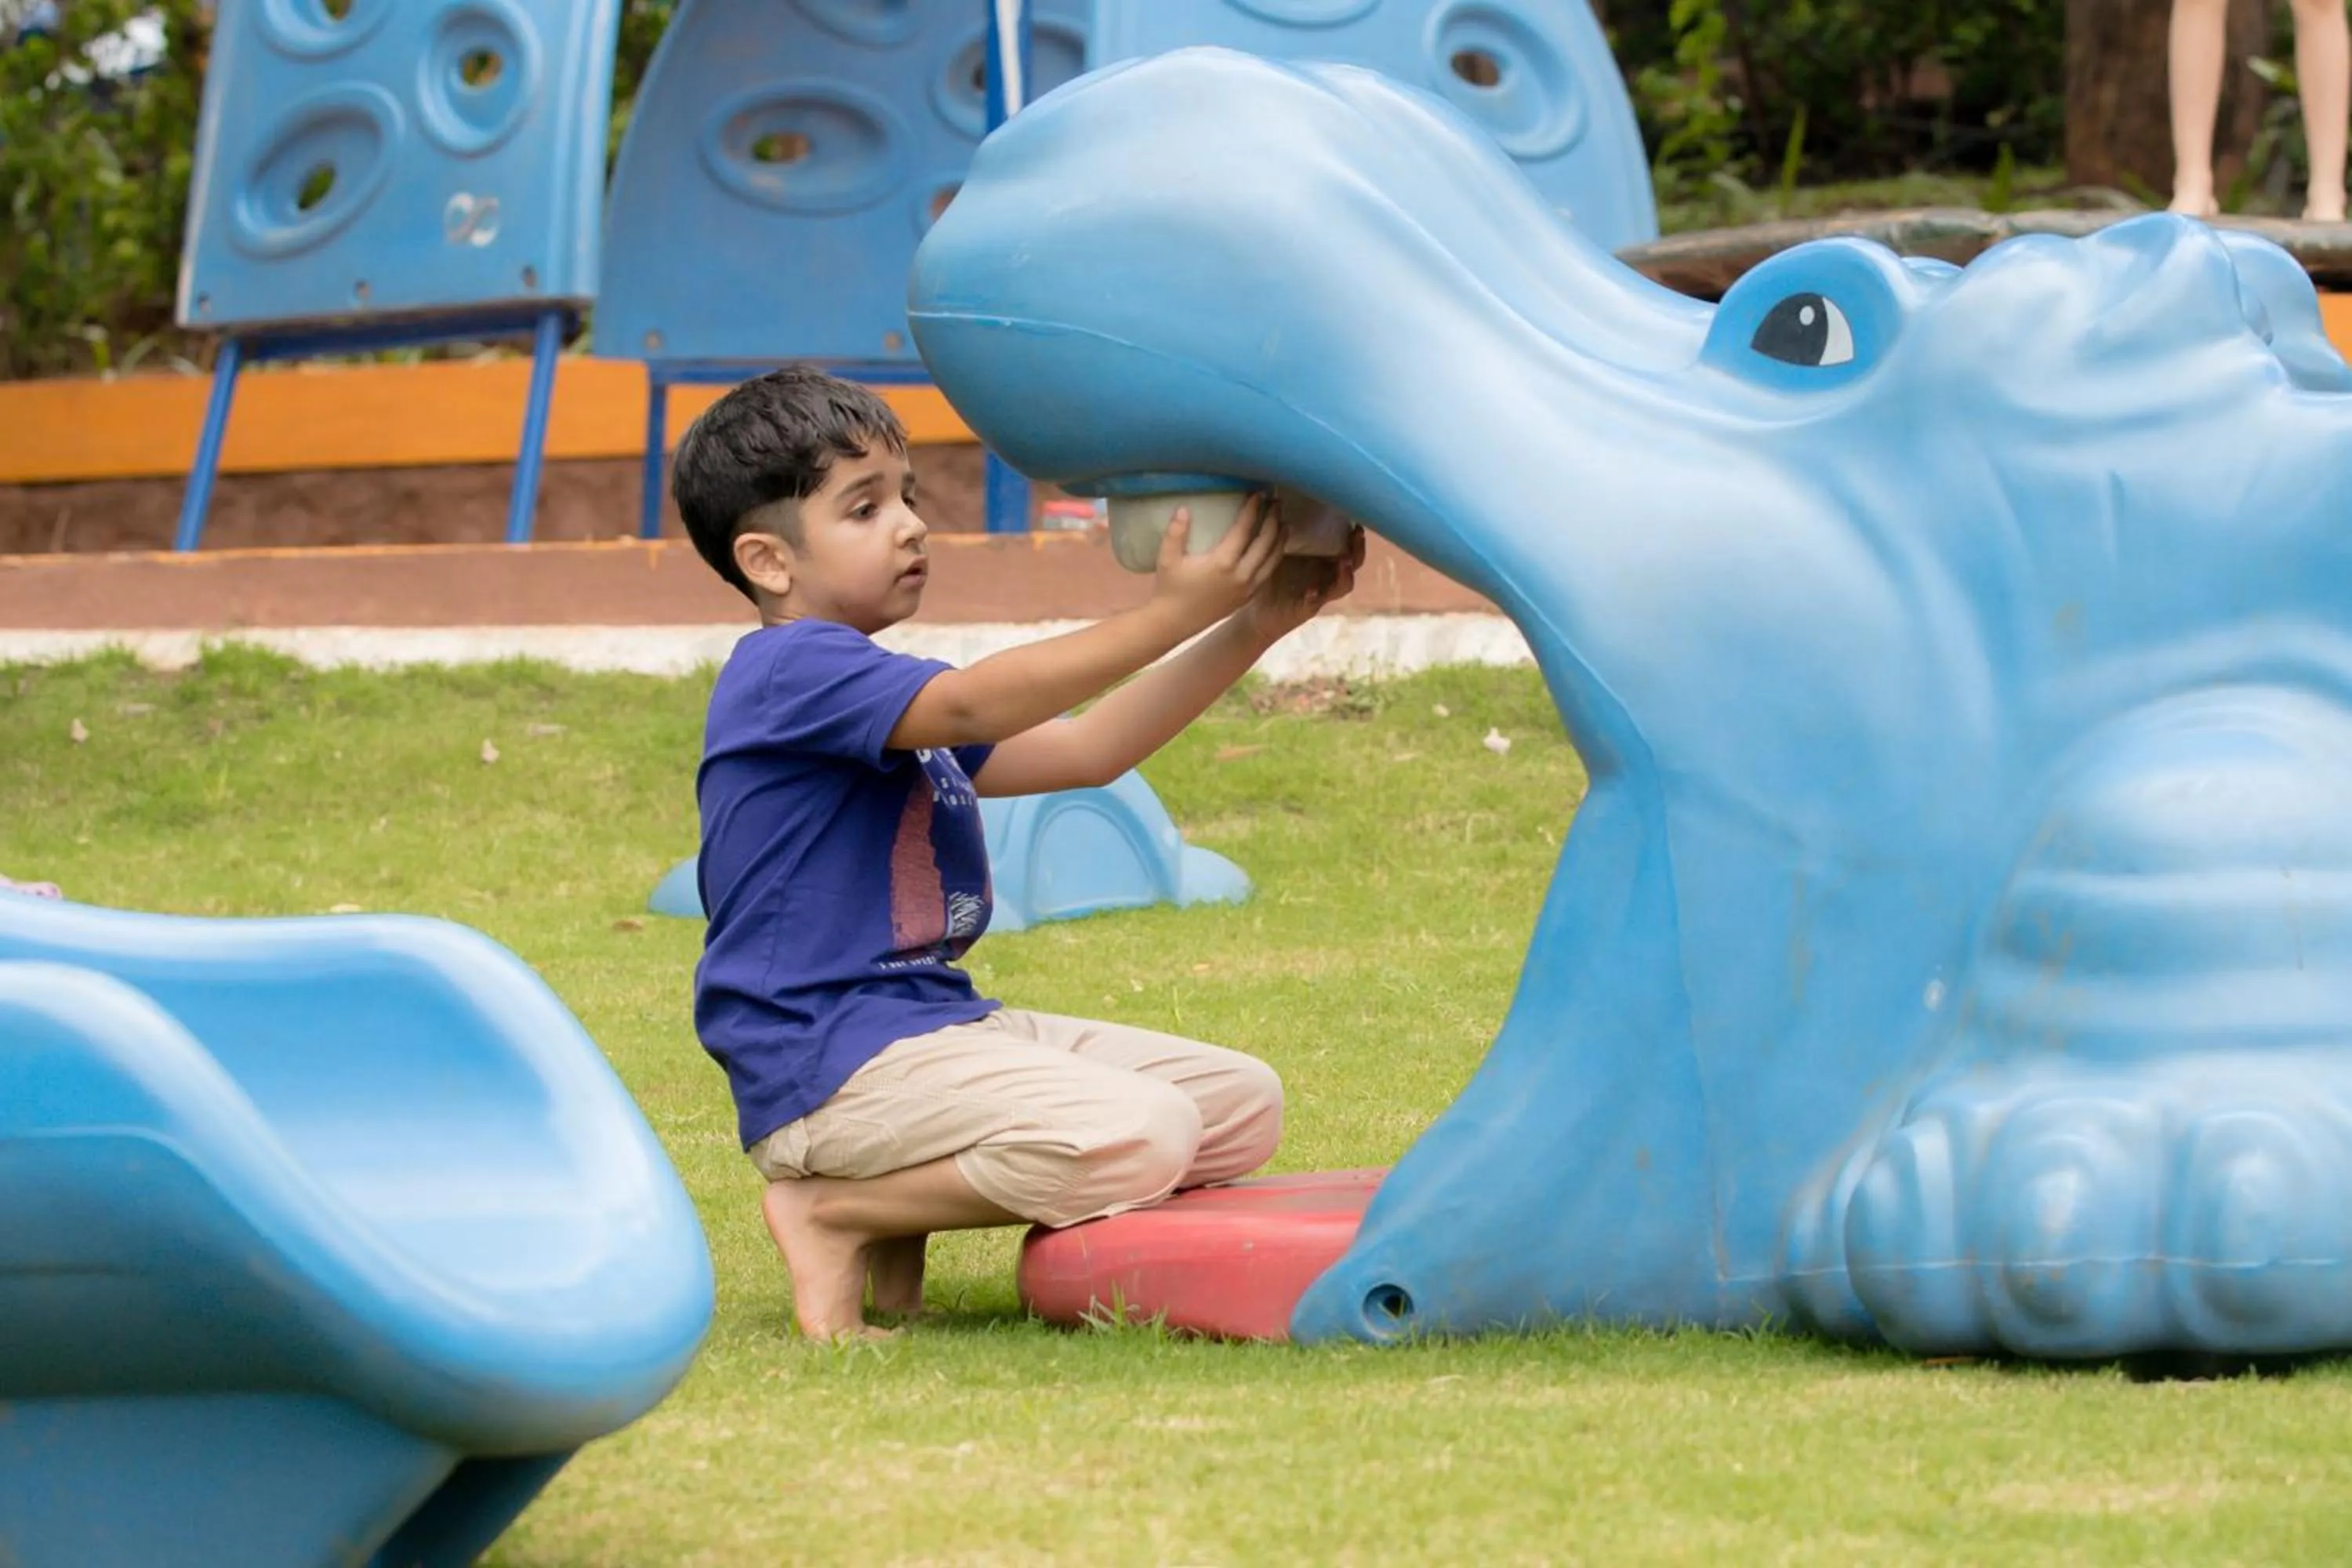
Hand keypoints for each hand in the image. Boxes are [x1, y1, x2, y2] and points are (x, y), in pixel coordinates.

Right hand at [1149, 493, 1284, 632]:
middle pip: (1265, 543)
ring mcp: (1247, 588)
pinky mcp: (1247, 597)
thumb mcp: (1167, 558)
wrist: (1174, 622)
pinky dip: (1274, 558)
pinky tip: (1274, 549)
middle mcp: (1241, 575)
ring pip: (1272, 560)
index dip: (1253, 510)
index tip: (1258, 494)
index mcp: (1223, 563)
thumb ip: (1176, 532)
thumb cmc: (1169, 588)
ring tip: (1284, 523)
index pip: (1244, 530)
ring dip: (1279, 540)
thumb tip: (1184, 508)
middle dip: (1273, 521)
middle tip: (1276, 504)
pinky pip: (1267, 574)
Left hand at [1240, 523, 1364, 643]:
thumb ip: (1285, 529)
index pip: (1347, 544)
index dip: (1355, 533)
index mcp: (1323, 559)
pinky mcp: (1306, 609)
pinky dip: (1314, 596)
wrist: (1257, 608)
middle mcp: (1326, 576)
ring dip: (1345, 574)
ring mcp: (1320, 593)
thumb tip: (1280, 497)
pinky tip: (1310, 591)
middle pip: (1353, 562)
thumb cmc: (1270, 574)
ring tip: (1344, 562)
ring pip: (1343, 585)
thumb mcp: (1280, 548)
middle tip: (1357, 534)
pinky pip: (1315, 603)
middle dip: (1358, 549)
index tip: (1356, 517)